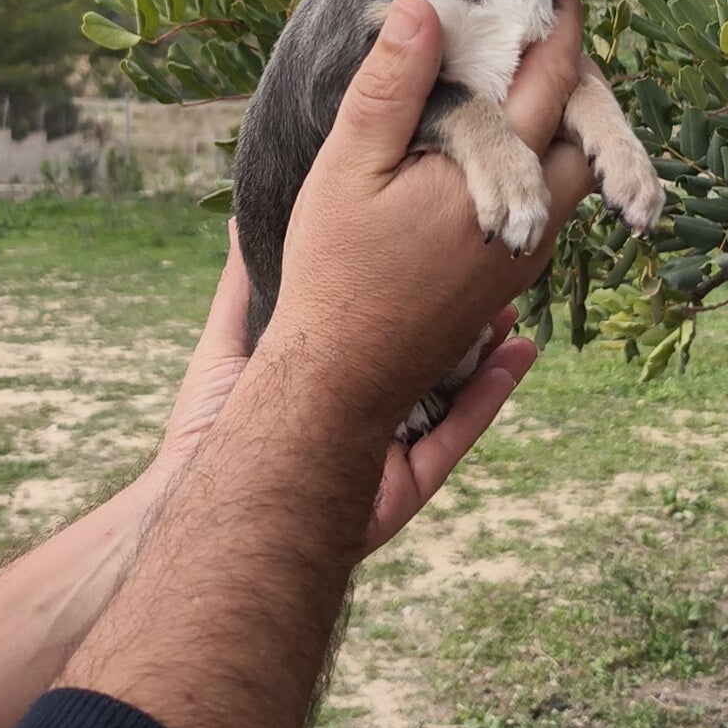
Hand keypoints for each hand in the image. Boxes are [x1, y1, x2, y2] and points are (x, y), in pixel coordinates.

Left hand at [152, 241, 538, 550]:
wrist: (217, 507)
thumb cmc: (210, 426)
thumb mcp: (227, 341)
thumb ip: (239, 287)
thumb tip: (238, 220)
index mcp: (329, 381)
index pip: (381, 331)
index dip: (411, 293)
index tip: (435, 246)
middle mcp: (363, 413)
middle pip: (424, 359)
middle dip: (460, 319)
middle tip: (490, 272)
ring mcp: (390, 450)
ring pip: (452, 395)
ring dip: (488, 355)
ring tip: (516, 309)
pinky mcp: (407, 486)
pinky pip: (458, 439)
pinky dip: (490, 400)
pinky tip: (517, 361)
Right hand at [265, 0, 591, 437]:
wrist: (340, 380)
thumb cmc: (336, 269)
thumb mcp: (350, 164)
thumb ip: (393, 83)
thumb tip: (423, 3)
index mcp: (498, 178)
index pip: (555, 81)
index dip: (562, 25)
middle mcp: (534, 220)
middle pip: (584, 129)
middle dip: (575, 74)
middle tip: (556, 24)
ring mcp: (528, 256)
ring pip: (572, 173)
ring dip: (564, 123)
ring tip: (536, 77)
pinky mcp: (511, 281)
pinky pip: (551, 208)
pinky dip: (543, 164)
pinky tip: (509, 150)